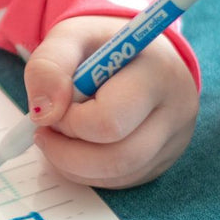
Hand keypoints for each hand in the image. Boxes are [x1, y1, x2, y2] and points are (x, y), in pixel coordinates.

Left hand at [22, 16, 197, 188]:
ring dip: (73, 165)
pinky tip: (76, 146)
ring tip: (58, 135)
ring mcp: (174, 141)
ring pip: (118, 176)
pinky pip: (120, 182)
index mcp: (158, 73)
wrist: (134, 50)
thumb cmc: (101, 44)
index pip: (110, 121)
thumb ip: (48, 66)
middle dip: (67, 152)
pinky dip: (87, 172)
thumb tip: (43, 113)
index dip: (70, 122)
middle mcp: (176, 111)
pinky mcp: (162, 161)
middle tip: (46, 129)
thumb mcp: (69, 37)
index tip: (54, 105)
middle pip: (118, 159)